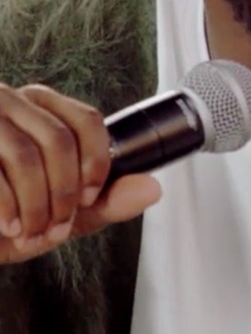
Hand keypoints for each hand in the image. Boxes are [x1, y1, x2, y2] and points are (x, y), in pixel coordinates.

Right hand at [0, 84, 160, 264]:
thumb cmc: (10, 218)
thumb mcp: (64, 215)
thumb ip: (107, 202)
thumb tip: (153, 188)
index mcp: (43, 109)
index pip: (86, 120)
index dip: (96, 162)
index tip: (90, 197)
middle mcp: (12, 102)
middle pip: (59, 139)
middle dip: (64, 193)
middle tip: (57, 226)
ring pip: (25, 154)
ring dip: (36, 203)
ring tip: (32, 231)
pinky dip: (7, 206)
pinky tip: (9, 227)